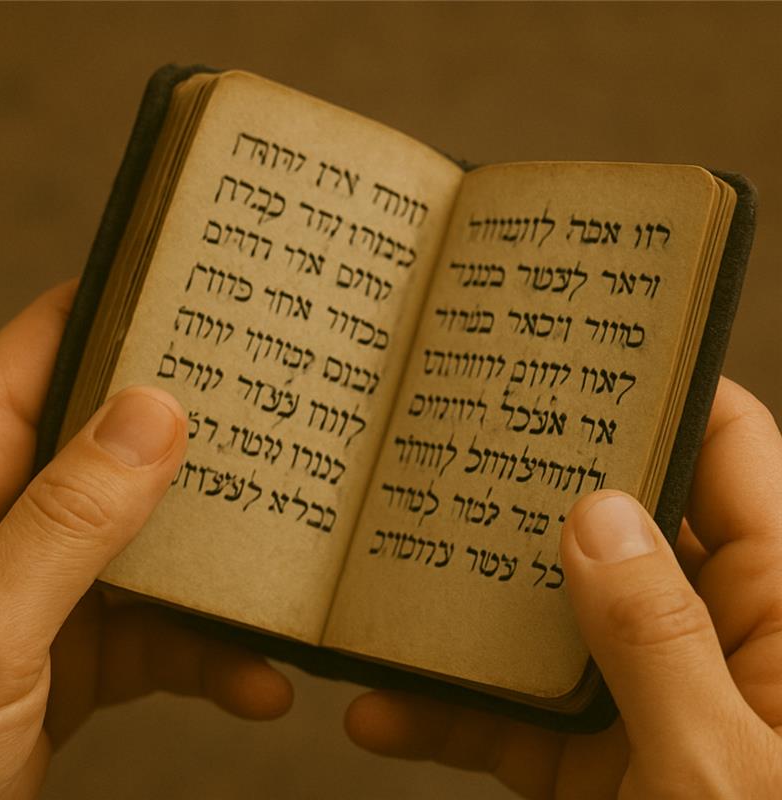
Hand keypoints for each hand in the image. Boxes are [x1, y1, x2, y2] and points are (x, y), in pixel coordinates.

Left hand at [0, 281, 292, 799]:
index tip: (197, 286)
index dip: (116, 311)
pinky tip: (257, 681)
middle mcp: (17, 516)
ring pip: (159, 543)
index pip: (44, 356)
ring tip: (290, 578)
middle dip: (201, 439)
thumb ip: (70, 518)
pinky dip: (213, 659)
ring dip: (225, 574)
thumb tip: (154, 412)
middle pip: (123, 444)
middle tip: (279, 417)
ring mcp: (55, 582)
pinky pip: (165, 634)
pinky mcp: (85, 647)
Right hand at [345, 378, 781, 797]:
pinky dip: (451, 717)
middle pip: (616, 523)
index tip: (582, 346)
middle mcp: (713, 633)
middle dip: (533, 491)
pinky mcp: (602, 760)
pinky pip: (520, 718)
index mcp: (780, 605)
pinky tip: (382, 714)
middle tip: (453, 445)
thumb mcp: (722, 768)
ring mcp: (649, 696)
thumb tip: (599, 512)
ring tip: (388, 582)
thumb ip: (659, 634)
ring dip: (468, 612)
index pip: (727, 451)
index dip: (663, 388)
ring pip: (549, 620)